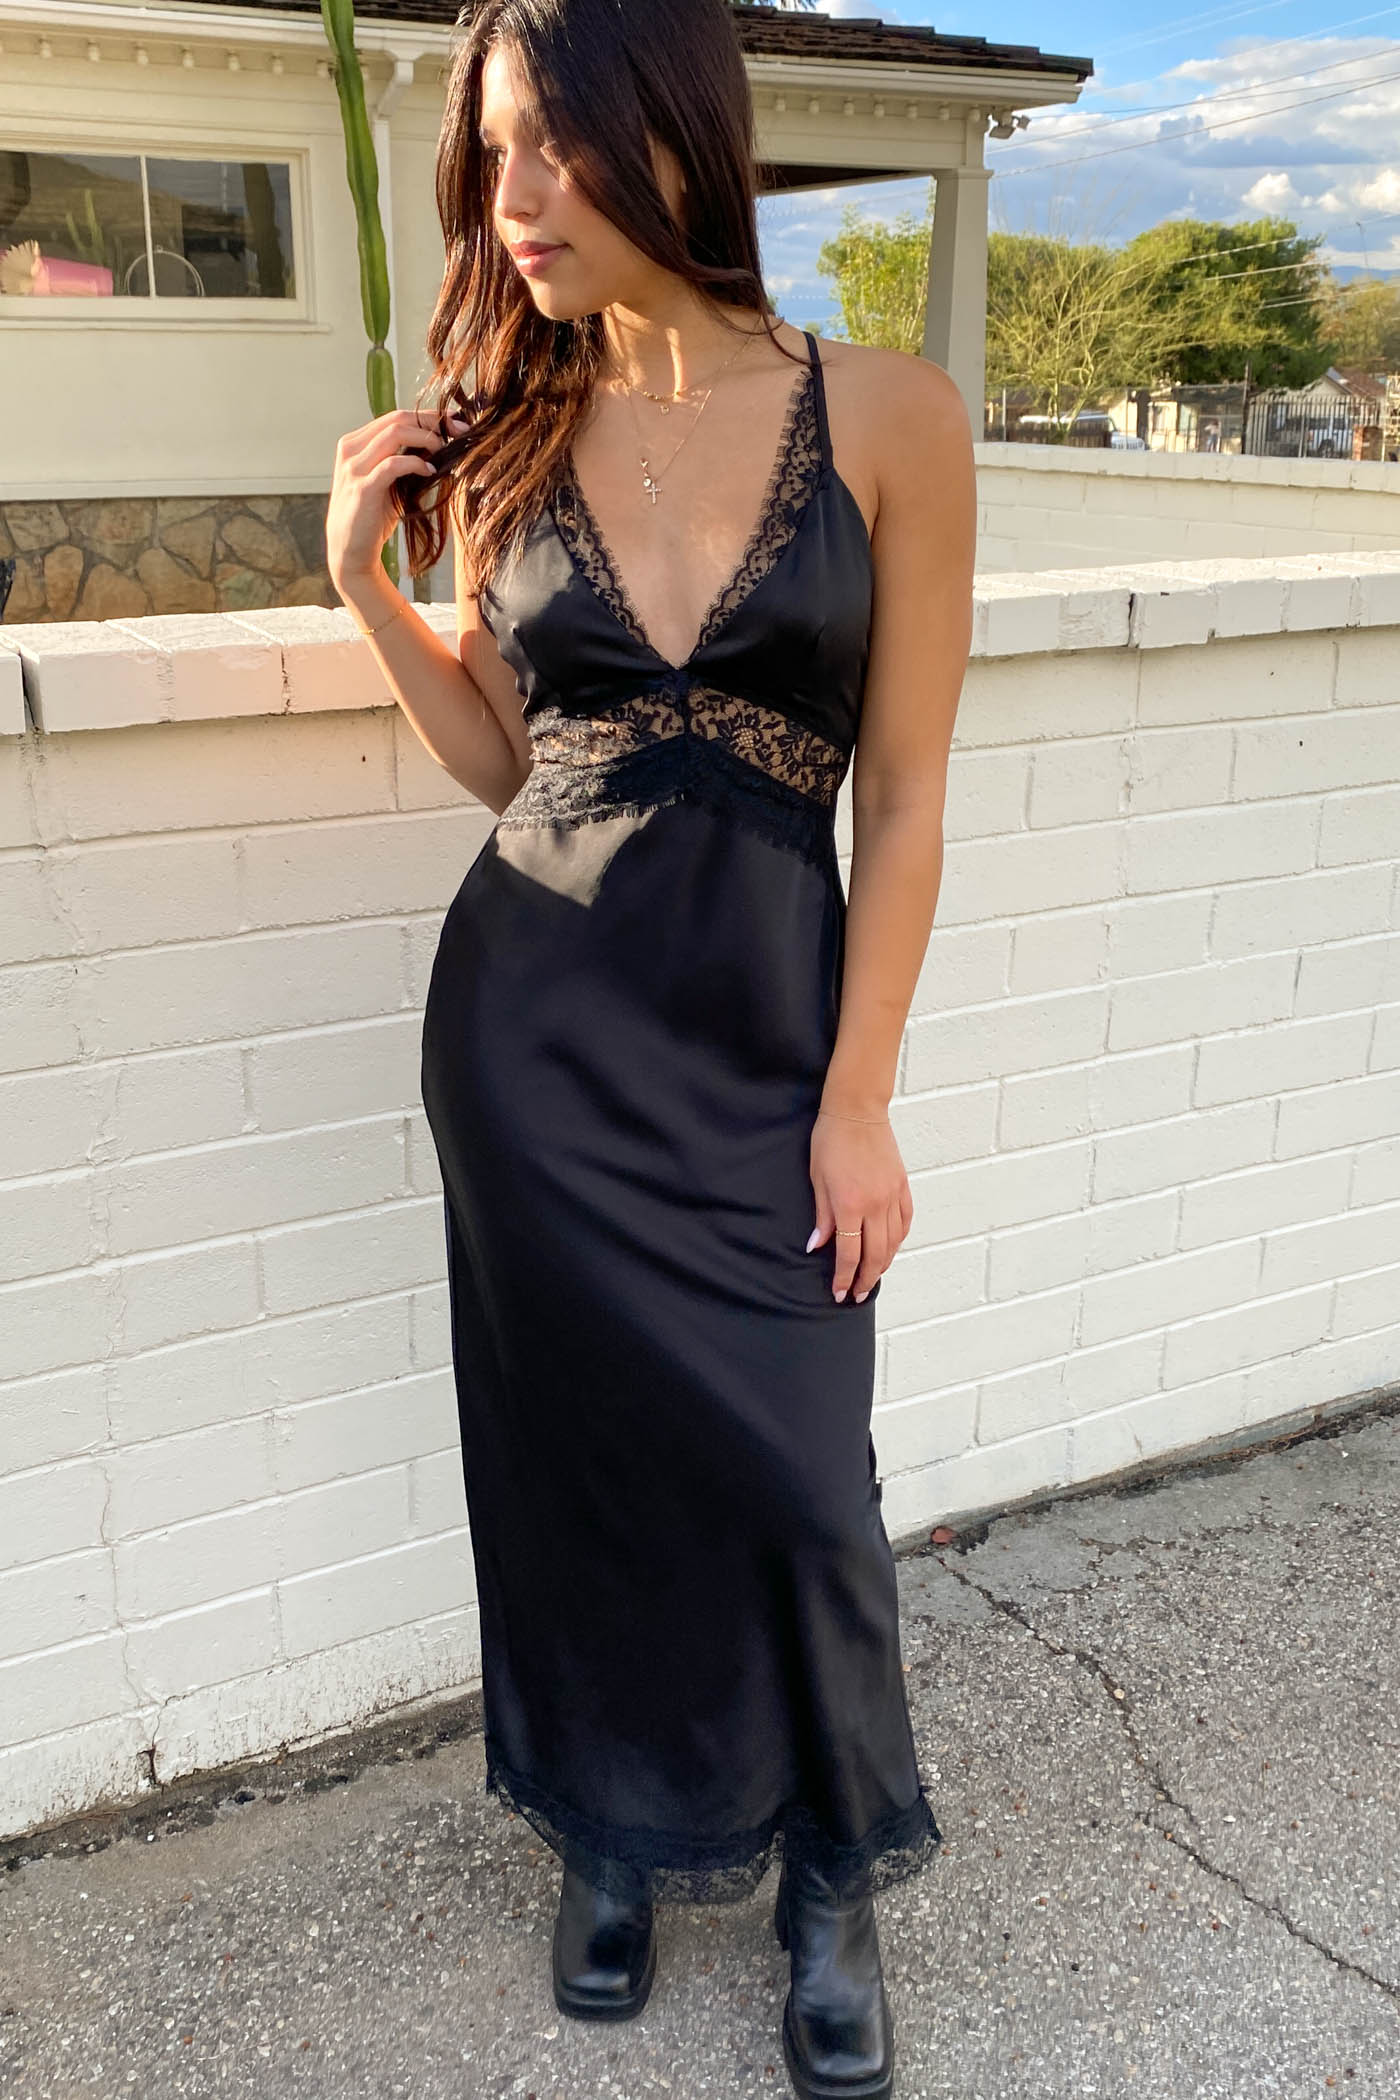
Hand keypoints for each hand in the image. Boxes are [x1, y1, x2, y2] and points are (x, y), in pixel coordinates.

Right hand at [326, 407, 466, 595]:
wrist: (350, 551)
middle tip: (460, 431)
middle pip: (398, 419)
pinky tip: (431, 471)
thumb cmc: (371, 516)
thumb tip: (437, 443)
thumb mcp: (385, 481)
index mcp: (355, 443)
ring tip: (444, 450)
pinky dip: (416, 463)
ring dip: (427, 438)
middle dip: (433, 422)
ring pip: (396, 433)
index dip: (428, 416)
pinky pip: (394, 464)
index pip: (395, 416)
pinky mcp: (363, 487)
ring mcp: (354, 467)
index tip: (455, 423)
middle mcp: (350, 450)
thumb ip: (401, 459)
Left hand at [807, 1111, 912, 1304]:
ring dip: (883, 1264)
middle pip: (875, 1255)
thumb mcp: (817, 1180)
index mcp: (850, 1205)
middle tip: (858, 1295)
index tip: (840, 1293)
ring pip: (893, 1242)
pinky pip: (905, 1222)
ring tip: (873, 1276)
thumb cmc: (830, 1141)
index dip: (844, 1278)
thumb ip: (822, 1216)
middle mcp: (875, 1205)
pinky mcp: (902, 1186)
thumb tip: (819, 1246)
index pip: (849, 1254)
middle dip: (866, 1280)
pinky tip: (890, 1247)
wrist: (857, 1111)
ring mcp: (892, 1196)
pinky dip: (898, 1239)